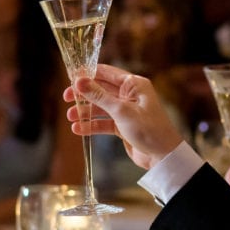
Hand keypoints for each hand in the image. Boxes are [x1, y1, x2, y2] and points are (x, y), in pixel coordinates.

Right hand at [64, 64, 182, 169]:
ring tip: (71, 117)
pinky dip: (91, 125)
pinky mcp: (123, 125)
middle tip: (66, 98)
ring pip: (100, 107)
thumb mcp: (121, 111)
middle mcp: (130, 95)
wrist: (163, 156)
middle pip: (101, 90)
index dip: (88, 74)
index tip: (71, 78)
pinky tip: (79, 129)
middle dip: (84, 94)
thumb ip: (99, 96)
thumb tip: (79, 81)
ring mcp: (126, 110)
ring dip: (85, 111)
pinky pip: (103, 122)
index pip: (106, 73)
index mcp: (134, 84)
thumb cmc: (149, 129)